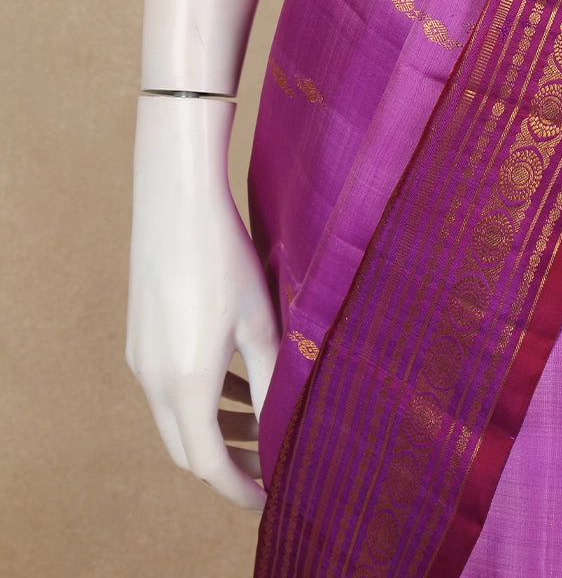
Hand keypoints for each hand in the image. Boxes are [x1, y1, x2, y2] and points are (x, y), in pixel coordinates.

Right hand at [126, 95, 279, 509]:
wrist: (175, 201)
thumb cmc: (223, 256)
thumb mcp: (260, 322)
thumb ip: (271, 381)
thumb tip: (284, 427)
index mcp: (185, 384)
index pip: (208, 465)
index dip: (239, 488)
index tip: (270, 497)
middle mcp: (153, 379)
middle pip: (186, 449)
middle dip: (226, 464)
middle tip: (267, 465)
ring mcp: (141, 358)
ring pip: (175, 417)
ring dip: (213, 427)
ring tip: (257, 420)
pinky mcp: (140, 336)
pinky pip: (167, 386)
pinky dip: (198, 397)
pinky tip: (234, 379)